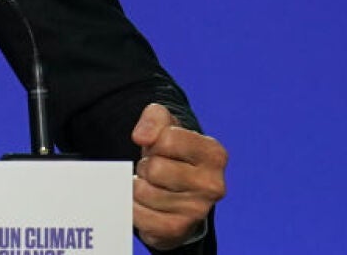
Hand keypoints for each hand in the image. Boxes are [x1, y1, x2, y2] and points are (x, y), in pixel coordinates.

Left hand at [131, 102, 226, 249]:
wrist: (176, 193)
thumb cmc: (170, 154)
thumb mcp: (166, 126)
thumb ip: (154, 118)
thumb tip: (141, 136)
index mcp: (214, 154)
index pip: (168, 138)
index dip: (154, 140)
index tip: (161, 148)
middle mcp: (213, 185)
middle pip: (154, 168)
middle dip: (145, 166)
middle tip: (155, 171)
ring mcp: (197, 210)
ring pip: (143, 191)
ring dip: (138, 186)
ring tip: (152, 186)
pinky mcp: (177, 229)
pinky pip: (137, 214)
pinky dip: (133, 207)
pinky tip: (145, 204)